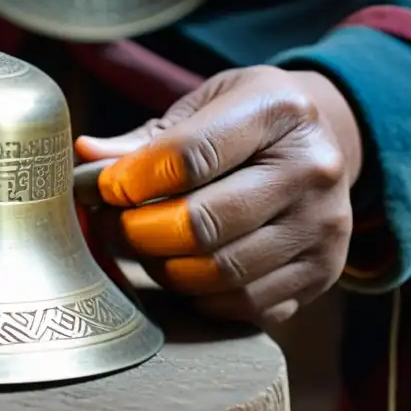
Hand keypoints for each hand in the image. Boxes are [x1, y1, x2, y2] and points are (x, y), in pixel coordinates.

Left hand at [75, 65, 362, 325]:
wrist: (322, 142)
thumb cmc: (244, 122)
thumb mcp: (202, 106)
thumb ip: (146, 139)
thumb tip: (86, 157)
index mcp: (278, 111)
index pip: (190, 156)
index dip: (131, 180)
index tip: (100, 188)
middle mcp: (313, 169)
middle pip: (201, 223)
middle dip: (137, 231)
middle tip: (109, 224)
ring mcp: (323, 226)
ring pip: (219, 271)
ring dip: (161, 267)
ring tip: (140, 246)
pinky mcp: (324, 272)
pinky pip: (244, 304)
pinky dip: (198, 295)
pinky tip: (179, 269)